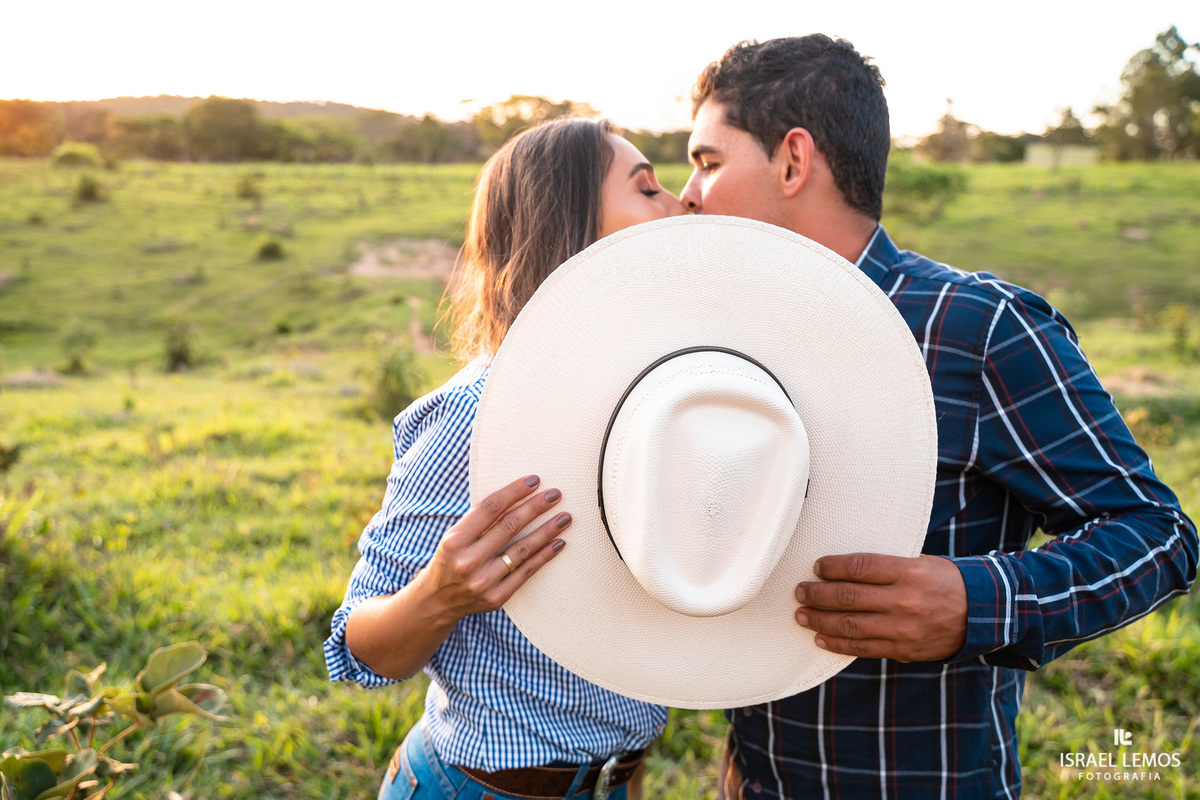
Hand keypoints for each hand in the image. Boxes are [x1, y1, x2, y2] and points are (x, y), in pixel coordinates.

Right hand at [422, 474, 570, 622]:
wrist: (438, 601)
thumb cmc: (451, 559)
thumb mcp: (455, 537)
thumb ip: (480, 521)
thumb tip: (517, 495)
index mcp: (454, 540)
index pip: (490, 508)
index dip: (514, 492)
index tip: (534, 481)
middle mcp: (468, 561)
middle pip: (509, 526)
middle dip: (535, 507)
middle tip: (555, 495)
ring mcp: (483, 581)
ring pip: (523, 549)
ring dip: (547, 531)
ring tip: (565, 517)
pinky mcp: (496, 597)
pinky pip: (526, 571)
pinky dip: (545, 556)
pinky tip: (558, 543)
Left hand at [794, 554, 967, 661]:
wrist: (979, 615)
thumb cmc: (942, 582)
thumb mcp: (919, 563)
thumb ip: (884, 567)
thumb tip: (841, 569)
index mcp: (908, 572)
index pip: (859, 567)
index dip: (832, 567)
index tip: (816, 567)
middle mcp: (904, 601)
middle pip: (848, 597)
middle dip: (817, 594)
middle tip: (799, 591)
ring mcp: (902, 629)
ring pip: (849, 625)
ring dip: (819, 620)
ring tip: (801, 615)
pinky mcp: (902, 650)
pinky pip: (862, 648)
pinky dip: (837, 644)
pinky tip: (820, 639)